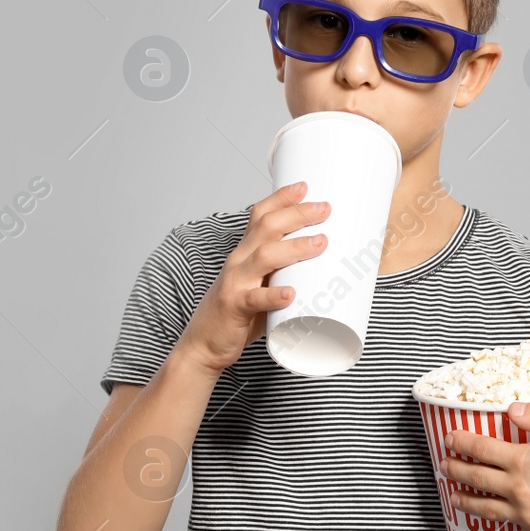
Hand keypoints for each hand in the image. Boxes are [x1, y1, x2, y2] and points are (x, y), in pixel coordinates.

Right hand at [178, 180, 329, 374]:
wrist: (204, 344)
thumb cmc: (237, 314)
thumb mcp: (258, 284)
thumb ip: (282, 274)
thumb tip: (326, 267)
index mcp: (244, 253)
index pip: (260, 215)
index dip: (281, 198)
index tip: (305, 186)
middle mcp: (238, 261)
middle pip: (267, 228)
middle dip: (297, 214)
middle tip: (324, 209)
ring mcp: (235, 283)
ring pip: (264, 257)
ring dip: (294, 247)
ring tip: (320, 243)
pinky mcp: (235, 308)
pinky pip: (254, 299)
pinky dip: (274, 295)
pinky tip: (291, 293)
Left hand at [441, 400, 529, 530]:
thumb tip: (510, 411)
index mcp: (524, 461)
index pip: (481, 449)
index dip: (461, 443)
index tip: (450, 439)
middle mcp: (519, 490)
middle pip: (476, 479)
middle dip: (455, 470)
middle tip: (444, 466)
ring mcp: (528, 517)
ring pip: (486, 511)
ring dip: (465, 504)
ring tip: (454, 499)